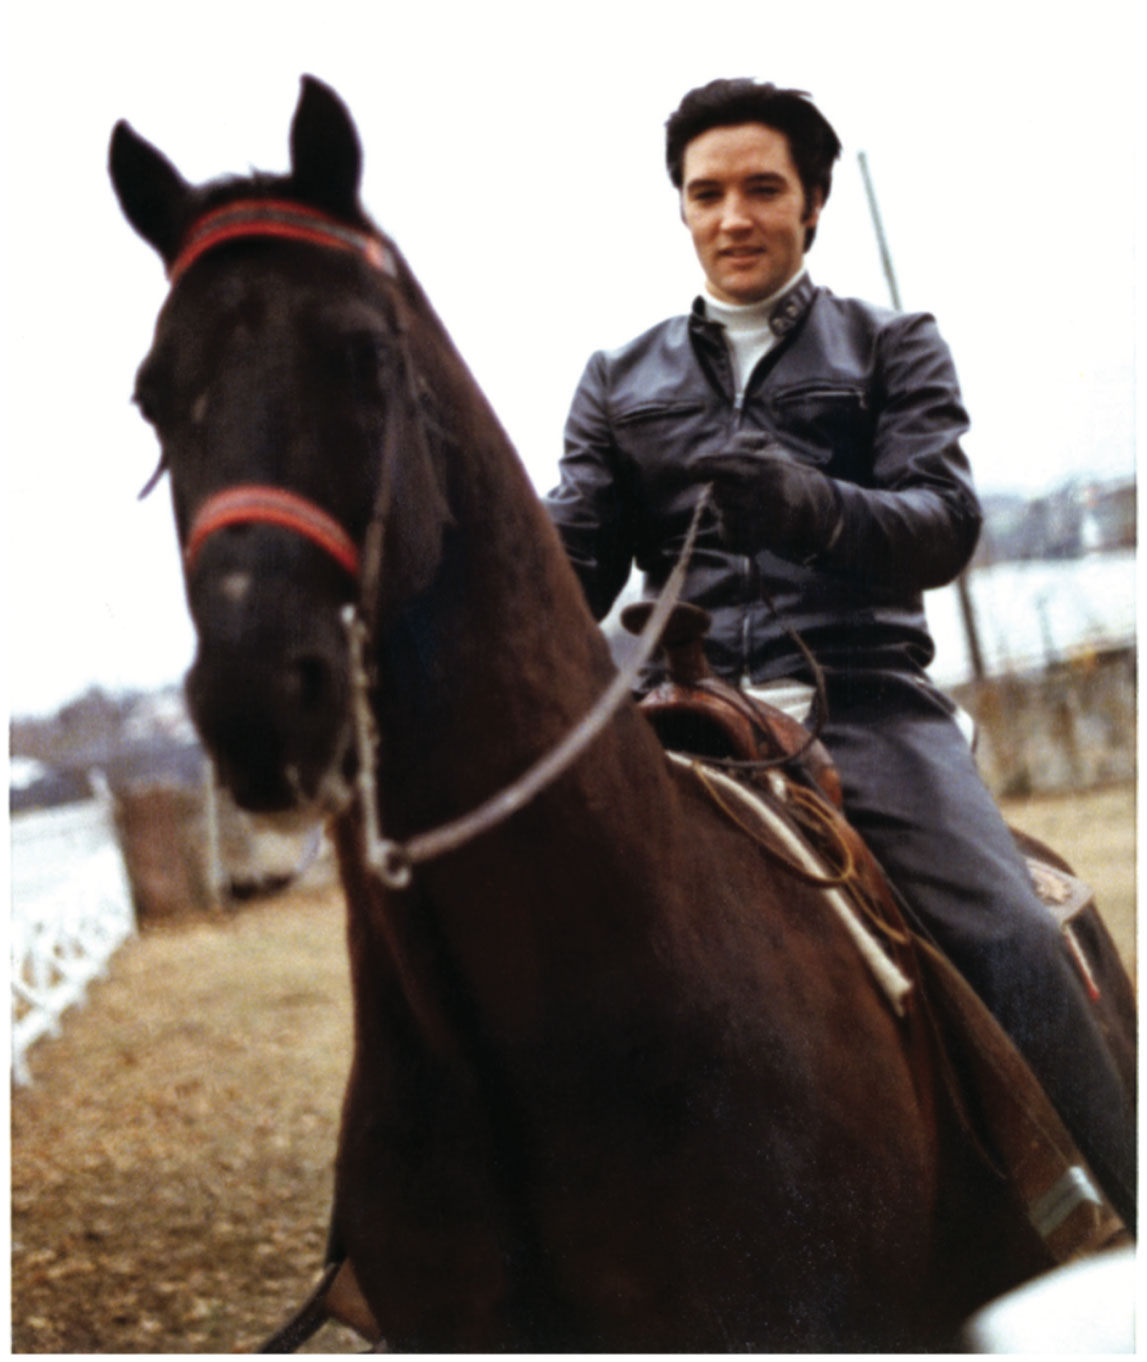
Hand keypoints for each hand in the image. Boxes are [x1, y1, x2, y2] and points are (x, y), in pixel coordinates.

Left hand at [705, 430, 840, 560]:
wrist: (812, 510)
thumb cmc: (784, 476)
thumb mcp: (771, 448)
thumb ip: (746, 440)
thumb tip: (722, 446)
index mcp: (757, 466)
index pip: (715, 465)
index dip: (700, 467)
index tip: (693, 469)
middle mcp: (756, 491)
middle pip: (715, 490)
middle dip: (717, 489)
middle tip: (727, 489)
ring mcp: (757, 516)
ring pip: (721, 512)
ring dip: (724, 509)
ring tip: (739, 505)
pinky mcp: (756, 538)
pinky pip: (727, 533)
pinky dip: (730, 528)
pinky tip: (743, 521)